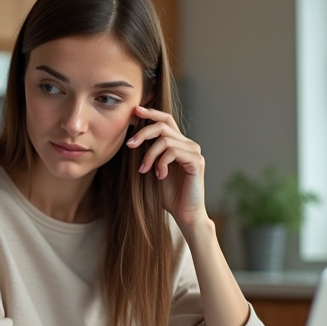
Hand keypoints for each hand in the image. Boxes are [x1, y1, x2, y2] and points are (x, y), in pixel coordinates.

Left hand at [126, 105, 208, 226]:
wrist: (185, 214)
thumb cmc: (168, 195)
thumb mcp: (152, 170)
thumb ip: (147, 154)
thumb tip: (131, 138)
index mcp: (178, 144)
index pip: (166, 120)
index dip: (151, 112)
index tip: (135, 111)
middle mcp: (188, 144)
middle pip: (163, 125)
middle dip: (143, 133)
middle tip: (129, 145)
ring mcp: (194, 152)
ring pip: (165, 140)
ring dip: (149, 155)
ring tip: (144, 170)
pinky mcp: (197, 161)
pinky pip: (173, 152)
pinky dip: (161, 163)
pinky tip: (160, 176)